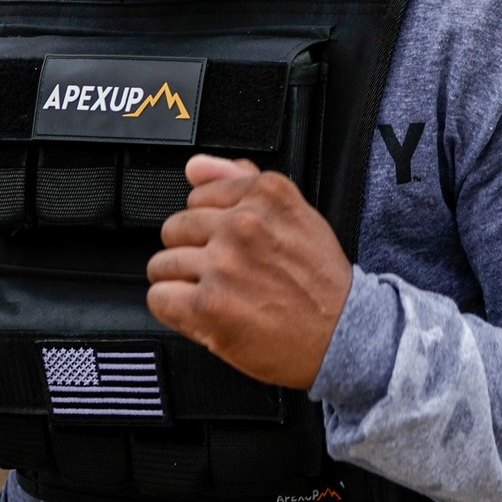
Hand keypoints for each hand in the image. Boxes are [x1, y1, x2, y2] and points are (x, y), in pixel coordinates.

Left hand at [146, 154, 352, 390]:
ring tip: (216, 295)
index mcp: (264, 196)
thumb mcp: (294, 214)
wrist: (343, 335)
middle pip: (175, 229)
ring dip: (182, 283)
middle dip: (193, 253)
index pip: (197, 198)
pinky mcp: (207, 305)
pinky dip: (174, 310)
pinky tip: (202, 313)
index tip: (231, 245)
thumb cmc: (319, 281)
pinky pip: (158, 298)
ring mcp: (223, 265)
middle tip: (224, 274)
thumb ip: (241, 182)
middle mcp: (242, 225)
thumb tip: (195, 166)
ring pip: (162, 264)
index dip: (211, 227)